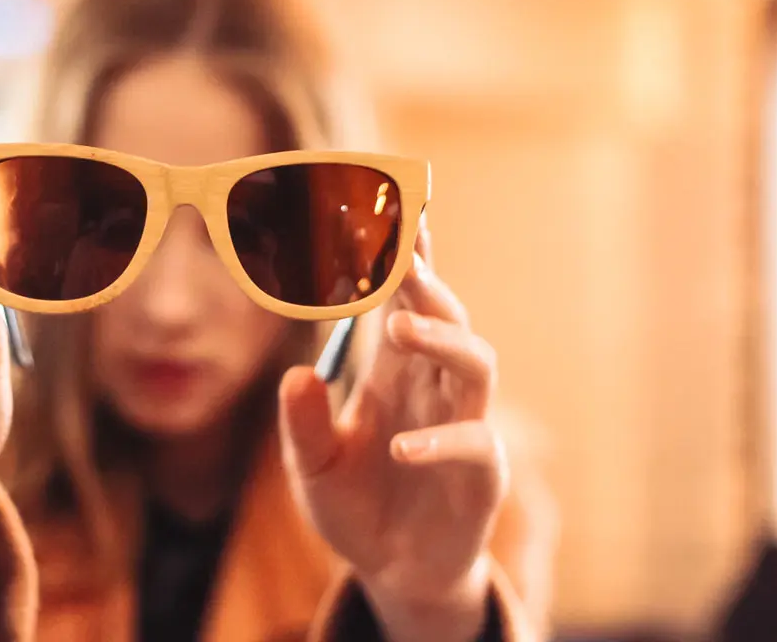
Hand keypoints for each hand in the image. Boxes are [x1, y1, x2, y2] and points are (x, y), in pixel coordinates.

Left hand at [279, 220, 504, 641]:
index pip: (401, 299)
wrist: (394, 571)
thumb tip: (296, 375)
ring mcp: (463, 424)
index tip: (389, 205)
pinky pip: (473, 445)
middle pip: (445, 314)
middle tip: (398, 243)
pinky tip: (402, 448)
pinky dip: (441, 441)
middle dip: (424, 276)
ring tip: (399, 325)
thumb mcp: (311, 467)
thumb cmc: (356, 505)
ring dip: (440, 337)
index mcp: (394, 370)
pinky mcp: (480, 475)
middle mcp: (433, 385)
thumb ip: (301, 424)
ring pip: (475, 361)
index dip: (399, 255)